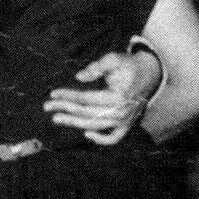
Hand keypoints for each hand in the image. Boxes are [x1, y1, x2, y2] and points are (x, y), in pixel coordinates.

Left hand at [43, 51, 160, 144]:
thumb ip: (96, 68)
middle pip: (87, 113)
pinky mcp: (127, 125)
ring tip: (56, 118)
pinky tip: (86, 134)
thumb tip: (78, 77)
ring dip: (74, 123)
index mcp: (118, 97)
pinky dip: (101, 139)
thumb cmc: (128, 64)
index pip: (86, 99)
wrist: (151, 72)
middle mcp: (121, 112)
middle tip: (47, 107)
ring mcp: (125, 121)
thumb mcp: (113, 59)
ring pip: (96, 126)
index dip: (68, 96)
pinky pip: (114, 137)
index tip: (52, 93)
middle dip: (65, 109)